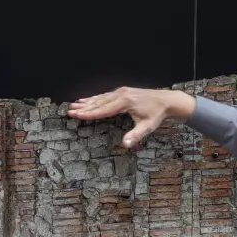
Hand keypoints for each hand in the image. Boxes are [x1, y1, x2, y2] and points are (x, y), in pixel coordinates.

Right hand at [68, 88, 194, 148]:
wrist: (167, 100)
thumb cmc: (157, 114)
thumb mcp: (147, 126)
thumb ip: (135, 135)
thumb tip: (126, 145)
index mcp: (124, 102)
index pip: (102, 110)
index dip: (88, 114)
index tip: (75, 115)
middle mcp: (121, 94)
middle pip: (98, 102)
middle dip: (83, 107)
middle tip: (69, 111)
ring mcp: (122, 92)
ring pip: (100, 98)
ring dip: (87, 102)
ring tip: (74, 105)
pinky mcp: (123, 92)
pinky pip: (106, 96)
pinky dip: (95, 98)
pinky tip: (88, 99)